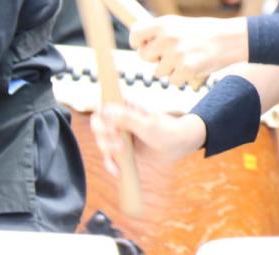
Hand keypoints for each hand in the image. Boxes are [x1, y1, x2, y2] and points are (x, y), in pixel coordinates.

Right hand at [91, 102, 205, 176]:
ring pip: (102, 142)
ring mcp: (121, 135)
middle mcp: (121, 120)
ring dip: (107, 150)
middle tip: (120, 144)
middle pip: (98, 126)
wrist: (180, 144)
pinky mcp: (124, 150)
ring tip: (122, 153)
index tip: (113, 129)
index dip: (102, 119)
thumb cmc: (167, 130)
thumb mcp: (147, 125)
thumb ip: (127, 118)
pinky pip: (110, 157)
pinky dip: (111, 164)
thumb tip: (106, 110)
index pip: (102, 108)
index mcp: (126, 107)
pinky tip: (117, 170)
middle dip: (104, 137)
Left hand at [130, 15, 246, 86]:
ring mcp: (177, 54)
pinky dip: (182, 78)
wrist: (230, 39)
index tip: (144, 46)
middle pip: (144, 56)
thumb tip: (139, 45)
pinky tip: (193, 67)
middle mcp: (168, 37)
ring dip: (170, 70)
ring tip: (186, 59)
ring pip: (158, 72)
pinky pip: (173, 81)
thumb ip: (160, 32)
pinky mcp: (186, 69)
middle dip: (155, 59)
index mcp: (165, 23)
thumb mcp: (180, 24)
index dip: (138, 43)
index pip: (135, 34)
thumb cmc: (205, 32)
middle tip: (171, 54)